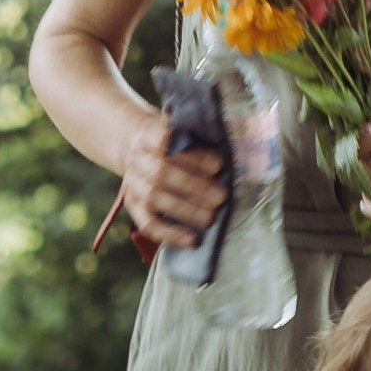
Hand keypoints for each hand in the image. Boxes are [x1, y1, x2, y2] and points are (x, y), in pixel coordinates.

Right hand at [120, 107, 224, 247]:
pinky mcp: (134, 207)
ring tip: (212, 217)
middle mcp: (137, 160)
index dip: (193, 155)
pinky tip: (193, 240)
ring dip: (186, 210)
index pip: (166, 142)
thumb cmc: (172, 142)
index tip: (219, 165)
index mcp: (148, 135)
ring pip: (155, 198)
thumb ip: (201, 137)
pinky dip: (171, 234)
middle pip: (161, 172)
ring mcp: (132, 185)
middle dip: (194, 186)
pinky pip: (149, 225)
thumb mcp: (181, 129)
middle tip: (222, 196)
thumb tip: (238, 147)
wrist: (136, 150)